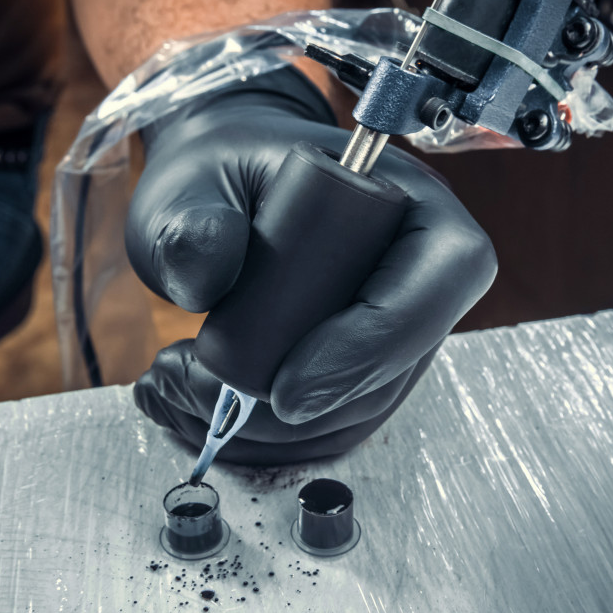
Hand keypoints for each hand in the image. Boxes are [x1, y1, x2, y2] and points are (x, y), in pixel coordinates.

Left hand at [126, 67, 495, 464]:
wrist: (216, 198)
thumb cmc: (218, 174)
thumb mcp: (193, 183)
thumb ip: (191, 223)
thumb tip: (205, 276)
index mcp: (410, 201)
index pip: (441, 276)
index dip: (373, 345)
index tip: (282, 390)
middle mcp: (420, 272)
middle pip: (395, 368)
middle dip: (296, 407)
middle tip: (189, 383)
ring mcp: (396, 329)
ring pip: (358, 411)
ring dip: (267, 431)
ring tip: (171, 388)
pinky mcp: (363, 369)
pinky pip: (330, 425)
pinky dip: (262, 439)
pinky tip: (190, 410)